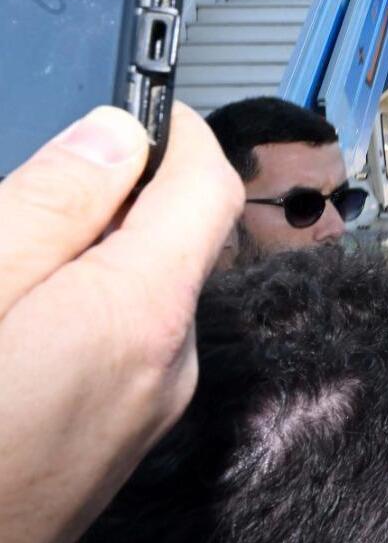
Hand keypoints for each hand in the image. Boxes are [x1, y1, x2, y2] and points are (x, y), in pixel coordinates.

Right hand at [0, 105, 242, 542]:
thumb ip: (51, 206)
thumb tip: (118, 133)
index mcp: (141, 315)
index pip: (209, 187)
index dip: (179, 129)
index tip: (138, 98)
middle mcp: (171, 365)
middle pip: (184, 238)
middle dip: (129, 189)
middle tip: (49, 172)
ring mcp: (151, 413)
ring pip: (154, 290)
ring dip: (106, 248)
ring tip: (23, 252)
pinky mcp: (122, 443)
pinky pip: (132, 343)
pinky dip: (96, 304)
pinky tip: (25, 314)